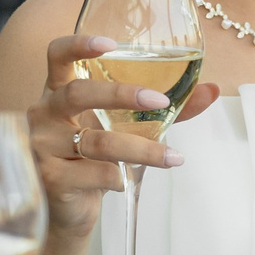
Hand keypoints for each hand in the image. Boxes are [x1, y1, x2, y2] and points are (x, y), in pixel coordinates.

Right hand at [28, 35, 221, 238]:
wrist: (67, 211)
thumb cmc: (92, 158)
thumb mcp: (122, 127)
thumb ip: (161, 109)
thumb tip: (212, 90)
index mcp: (58, 91)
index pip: (57, 55)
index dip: (79, 45)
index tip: (110, 43)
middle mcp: (44, 113)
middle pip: (78, 93)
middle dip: (122, 94)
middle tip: (160, 100)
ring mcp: (42, 146)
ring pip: (97, 141)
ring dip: (142, 149)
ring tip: (173, 157)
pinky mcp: (50, 178)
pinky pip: (96, 173)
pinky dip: (119, 178)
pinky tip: (124, 182)